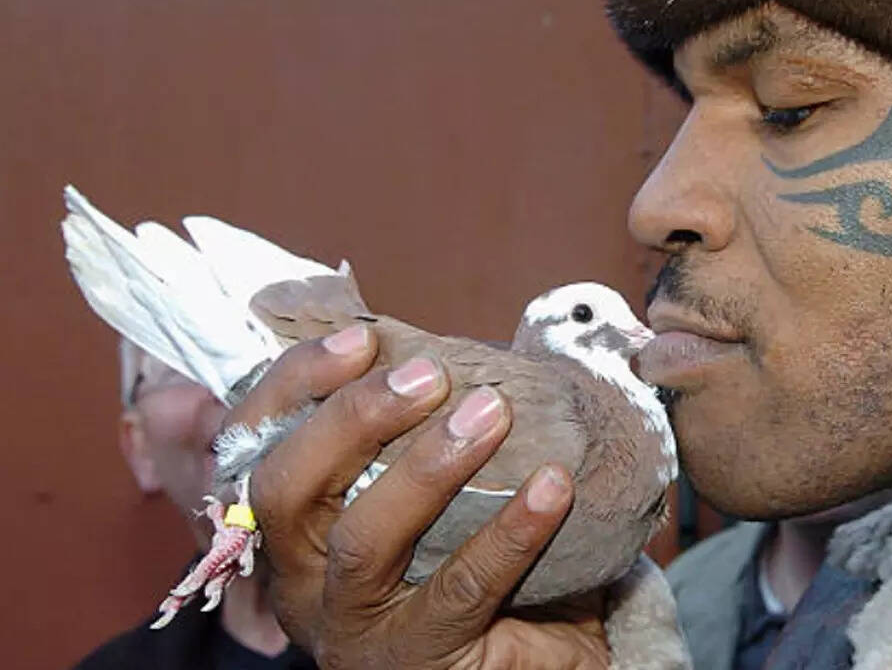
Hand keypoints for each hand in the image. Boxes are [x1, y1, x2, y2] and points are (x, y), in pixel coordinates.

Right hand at [236, 324, 610, 667]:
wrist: (526, 664)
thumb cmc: (469, 567)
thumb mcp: (425, 502)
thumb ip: (413, 438)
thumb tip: (445, 343)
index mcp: (291, 530)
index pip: (252, 449)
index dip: (293, 386)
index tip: (360, 338)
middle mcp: (302, 583)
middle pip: (287, 491)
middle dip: (351, 418)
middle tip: (428, 375)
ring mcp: (354, 629)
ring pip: (362, 542)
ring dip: (427, 467)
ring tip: (491, 413)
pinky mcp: (417, 660)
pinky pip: (461, 588)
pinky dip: (510, 529)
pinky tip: (554, 486)